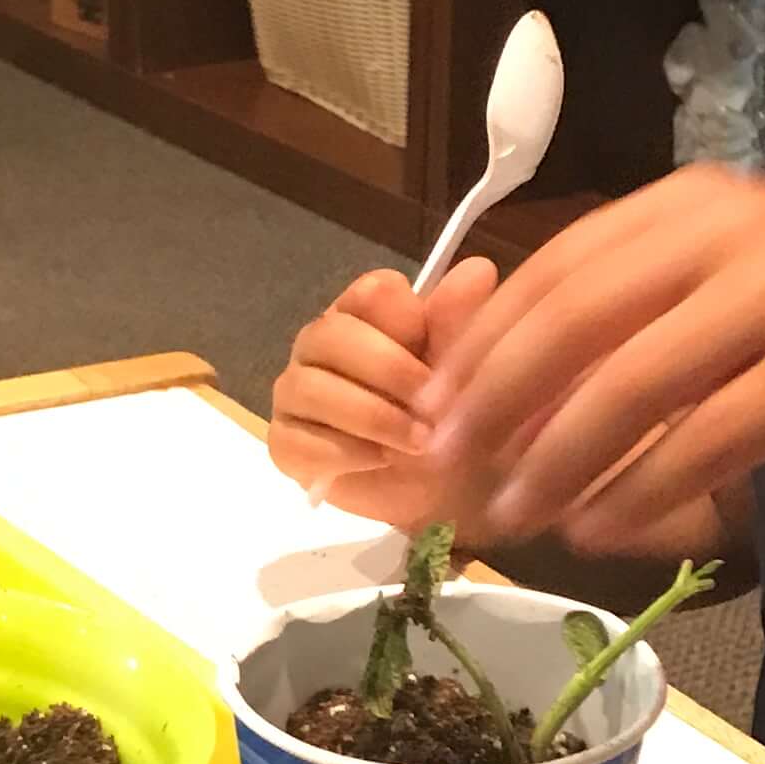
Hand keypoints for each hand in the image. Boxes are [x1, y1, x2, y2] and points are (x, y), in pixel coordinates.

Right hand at [268, 260, 499, 527]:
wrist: (438, 494)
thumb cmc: (449, 423)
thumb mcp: (464, 375)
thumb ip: (461, 325)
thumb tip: (479, 269)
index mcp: (366, 315)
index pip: (370, 292)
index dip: (407, 324)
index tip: (438, 360)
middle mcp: (320, 345)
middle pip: (331, 334)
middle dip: (388, 372)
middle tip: (432, 408)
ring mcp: (296, 394)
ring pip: (310, 387)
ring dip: (371, 416)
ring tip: (416, 442)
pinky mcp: (285, 444)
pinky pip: (297, 440)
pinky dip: (345, 453)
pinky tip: (380, 461)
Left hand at [422, 170, 764, 548]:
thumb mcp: (727, 281)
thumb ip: (634, 317)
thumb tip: (504, 390)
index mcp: (687, 205)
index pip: (555, 269)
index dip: (483, 345)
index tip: (430, 409)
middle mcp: (726, 234)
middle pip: (575, 320)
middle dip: (498, 403)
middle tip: (449, 470)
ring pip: (632, 385)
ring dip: (559, 461)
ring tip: (515, 518)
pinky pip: (708, 438)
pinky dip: (644, 490)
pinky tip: (604, 531)